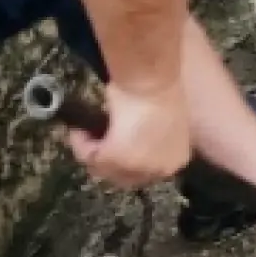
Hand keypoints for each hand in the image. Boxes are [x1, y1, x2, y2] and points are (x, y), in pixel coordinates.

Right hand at [67, 82, 192, 188]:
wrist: (152, 81)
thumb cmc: (156, 92)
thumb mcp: (154, 121)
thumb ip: (141, 138)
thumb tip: (118, 141)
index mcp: (177, 158)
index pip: (144, 172)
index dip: (122, 160)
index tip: (107, 145)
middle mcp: (162, 169)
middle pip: (124, 176)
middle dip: (103, 159)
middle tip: (89, 140)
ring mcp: (141, 168)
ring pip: (105, 169)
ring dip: (90, 150)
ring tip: (83, 131)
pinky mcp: (119, 159)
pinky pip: (90, 157)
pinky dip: (81, 144)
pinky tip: (78, 129)